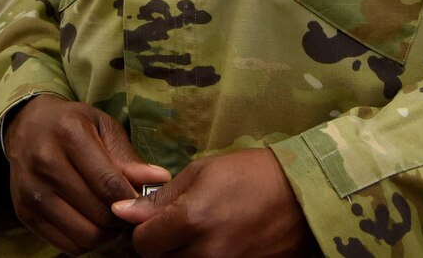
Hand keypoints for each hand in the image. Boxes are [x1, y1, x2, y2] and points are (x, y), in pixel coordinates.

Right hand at [5, 96, 169, 255]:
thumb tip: (160, 179)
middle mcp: (45, 161)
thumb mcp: (103, 128)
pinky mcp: (23, 211)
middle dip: (121, 219)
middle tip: (125, 210)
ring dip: (105, 234)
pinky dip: (84, 241)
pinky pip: (67, 246)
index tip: (141, 202)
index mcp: (69, 134)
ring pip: (85, 235)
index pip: (110, 185)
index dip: (133, 202)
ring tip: (108, 217)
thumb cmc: (72, 125)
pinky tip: (87, 222)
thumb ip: (128, 158)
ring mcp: (31, 189)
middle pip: (99, 214)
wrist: (27, 126)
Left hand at [110, 149, 316, 257]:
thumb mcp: (200, 173)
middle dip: (160, 245)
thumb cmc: (249, 175)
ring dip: (180, 254)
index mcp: (192, 220)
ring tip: (197, 234)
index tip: (153, 219)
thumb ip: (160, 198)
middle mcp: (207, 253)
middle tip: (176, 226)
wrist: (301, 196)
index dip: (142, 230)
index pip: (142, 244)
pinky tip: (214, 242)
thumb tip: (121, 212)